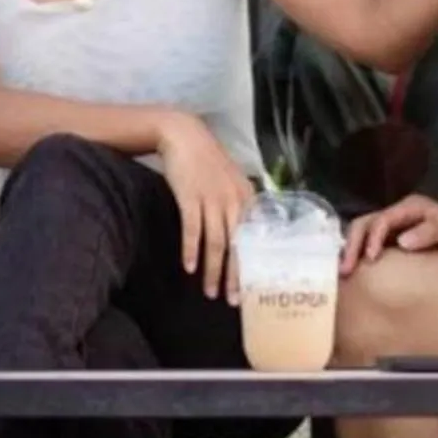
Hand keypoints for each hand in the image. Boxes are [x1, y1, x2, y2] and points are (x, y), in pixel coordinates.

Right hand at [155, 114, 255, 300]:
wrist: (184, 136)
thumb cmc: (207, 162)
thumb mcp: (231, 182)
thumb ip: (239, 205)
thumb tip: (241, 235)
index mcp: (247, 198)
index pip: (253, 239)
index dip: (251, 265)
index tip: (251, 288)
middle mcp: (233, 200)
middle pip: (237, 245)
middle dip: (235, 276)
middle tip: (233, 301)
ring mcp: (212, 199)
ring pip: (216, 242)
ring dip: (213, 270)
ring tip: (210, 292)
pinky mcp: (190, 197)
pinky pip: (193, 229)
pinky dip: (192, 250)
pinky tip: (190, 268)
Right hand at [339, 194, 437, 273]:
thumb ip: (429, 232)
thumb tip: (401, 242)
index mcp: (408, 207)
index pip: (381, 220)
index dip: (372, 238)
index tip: (370, 259)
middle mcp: (397, 214)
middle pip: (364, 224)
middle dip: (352, 244)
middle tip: (345, 270)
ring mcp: (395, 226)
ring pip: (363, 233)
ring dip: (352, 250)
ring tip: (344, 273)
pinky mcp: (394, 240)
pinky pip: (371, 244)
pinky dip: (359, 254)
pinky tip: (356, 272)